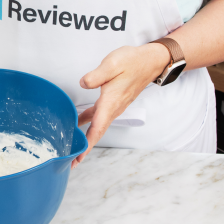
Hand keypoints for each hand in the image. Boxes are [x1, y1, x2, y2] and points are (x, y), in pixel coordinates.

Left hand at [73, 43, 170, 167]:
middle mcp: (113, 108)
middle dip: (85, 149)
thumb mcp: (112, 64)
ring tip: (74, 147)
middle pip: (97, 132)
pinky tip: (78, 122)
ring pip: (98, 126)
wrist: (151, 61)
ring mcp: (115, 106)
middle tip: (72, 162)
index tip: (79, 158)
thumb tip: (82, 84)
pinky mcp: (114, 102)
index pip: (97, 128)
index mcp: (111, 102)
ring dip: (87, 138)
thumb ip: (95, 75)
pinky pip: (100, 117)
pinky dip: (89, 124)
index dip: (87, 144)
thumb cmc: (133, 61)